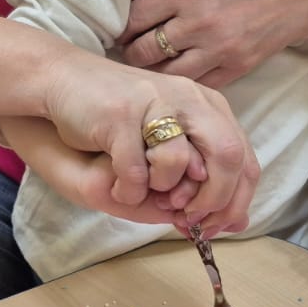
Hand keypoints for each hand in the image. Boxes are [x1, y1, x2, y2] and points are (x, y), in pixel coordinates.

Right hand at [33, 50, 257, 235]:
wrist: (63, 79)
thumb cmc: (119, 117)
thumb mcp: (168, 141)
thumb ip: (202, 177)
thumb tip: (237, 224)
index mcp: (207, 104)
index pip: (244, 158)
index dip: (235, 201)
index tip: (213, 227)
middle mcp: (189, 97)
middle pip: (228, 156)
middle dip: (212, 200)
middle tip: (188, 219)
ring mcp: (155, 102)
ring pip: (179, 163)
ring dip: (161, 190)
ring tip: (142, 188)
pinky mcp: (121, 114)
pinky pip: (135, 171)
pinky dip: (127, 191)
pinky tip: (118, 188)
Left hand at [120, 0, 307, 87]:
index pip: (132, 18)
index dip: (121, 23)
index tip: (122, 24)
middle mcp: (199, 24)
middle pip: (142, 51)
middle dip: (131, 48)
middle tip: (131, 44)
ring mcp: (219, 50)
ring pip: (165, 73)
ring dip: (153, 68)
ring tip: (152, 58)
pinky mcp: (236, 68)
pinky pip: (196, 84)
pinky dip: (183, 79)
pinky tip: (179, 68)